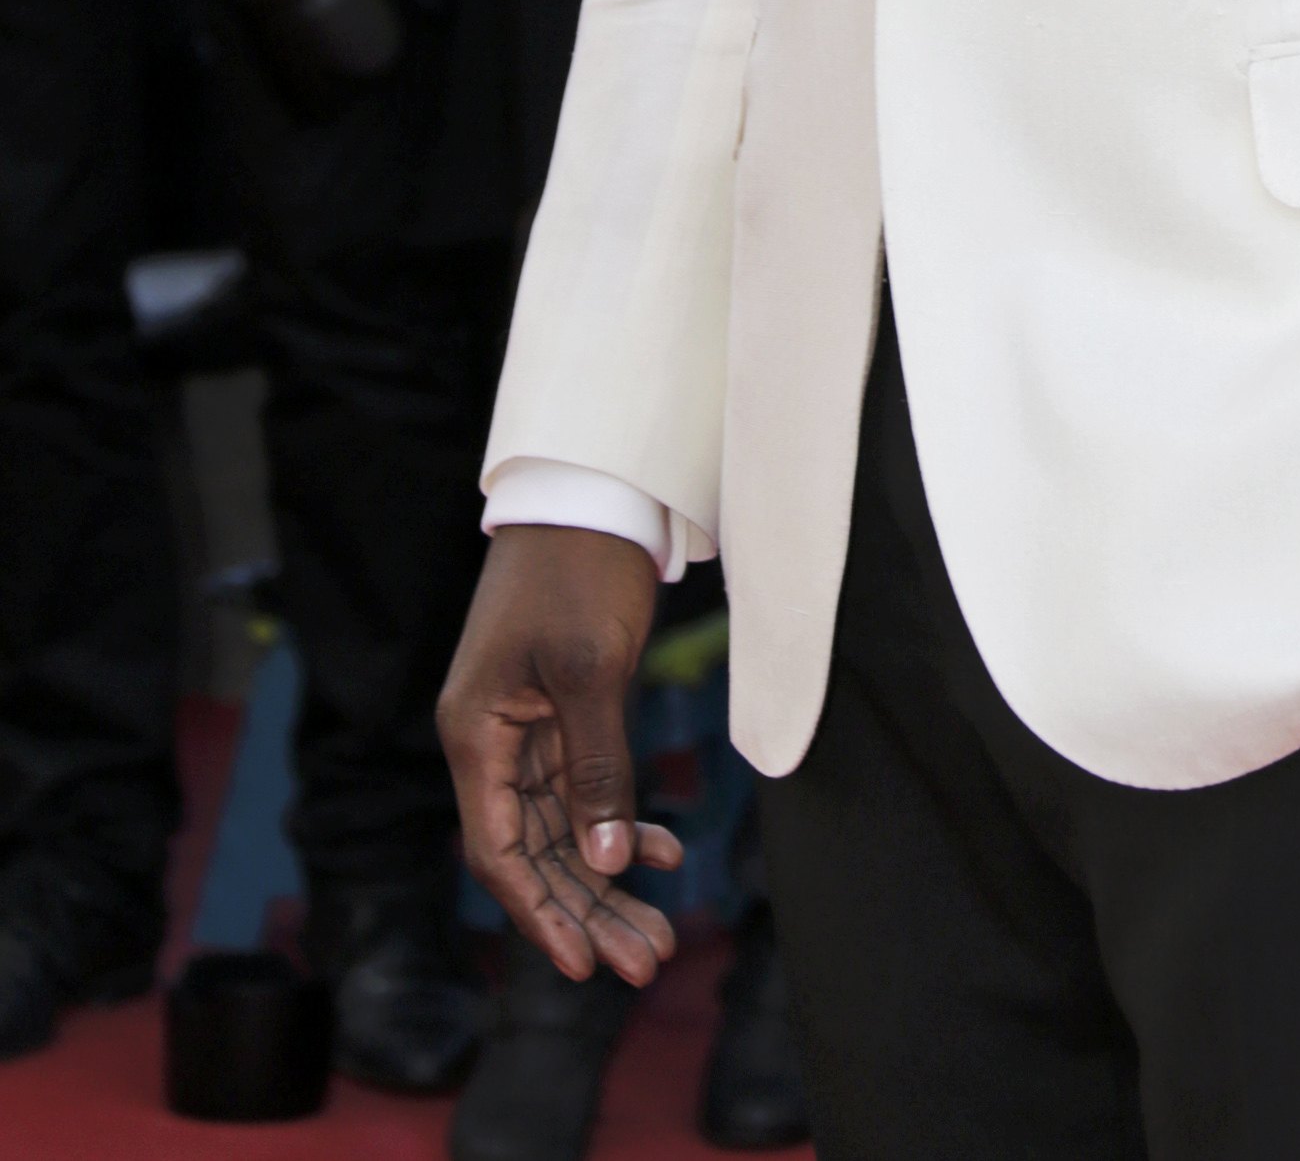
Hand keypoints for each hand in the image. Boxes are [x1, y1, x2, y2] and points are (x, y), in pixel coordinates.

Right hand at [439, 524, 678, 984]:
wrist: (591, 494)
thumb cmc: (578, 571)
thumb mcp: (590, 671)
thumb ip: (597, 768)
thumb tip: (605, 859)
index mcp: (476, 736)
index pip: (501, 853)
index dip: (543, 913)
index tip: (588, 965)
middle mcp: (491, 742)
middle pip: (537, 853)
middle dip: (588, 911)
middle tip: (648, 963)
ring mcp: (526, 729)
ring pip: (564, 829)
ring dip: (609, 878)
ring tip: (661, 933)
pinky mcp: (562, 712)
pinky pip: (584, 790)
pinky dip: (621, 822)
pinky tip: (664, 849)